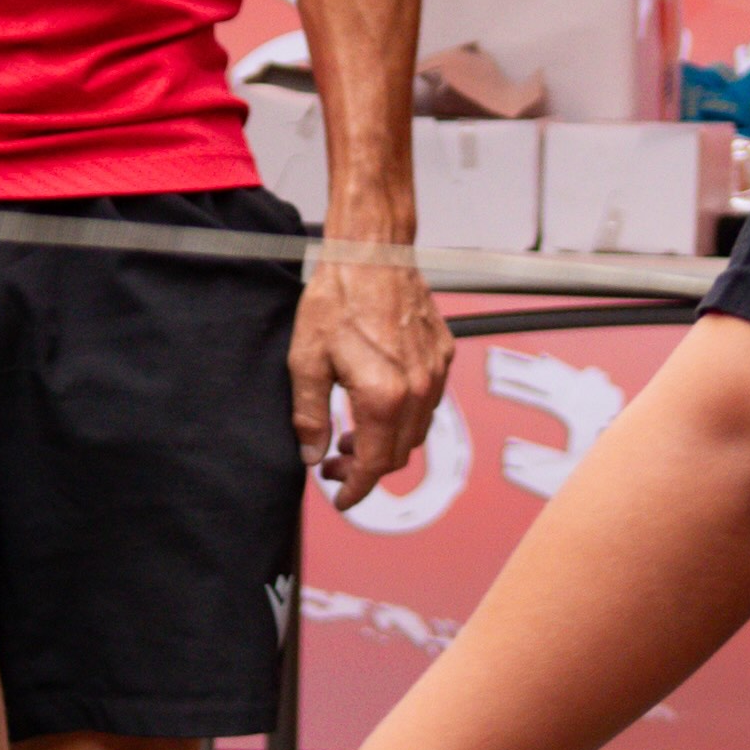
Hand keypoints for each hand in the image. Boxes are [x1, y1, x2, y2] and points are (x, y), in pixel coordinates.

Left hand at [291, 238, 448, 507]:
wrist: (372, 251)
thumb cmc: (337, 297)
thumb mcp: (306, 360)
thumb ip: (310, 415)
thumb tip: (312, 454)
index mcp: (384, 397)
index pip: (375, 465)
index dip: (355, 489)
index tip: (340, 498)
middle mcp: (419, 390)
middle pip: (399, 454)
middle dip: (366, 468)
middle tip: (333, 462)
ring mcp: (436, 372)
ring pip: (416, 430)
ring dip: (386, 442)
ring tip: (351, 433)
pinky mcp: (443, 353)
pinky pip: (428, 401)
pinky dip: (403, 415)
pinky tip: (376, 402)